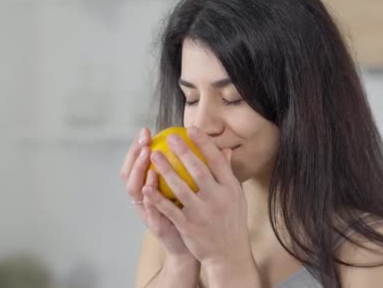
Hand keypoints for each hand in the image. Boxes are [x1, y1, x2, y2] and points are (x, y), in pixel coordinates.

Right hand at [120, 128, 194, 260]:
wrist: (195, 247)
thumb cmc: (195, 216)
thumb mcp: (196, 191)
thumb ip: (204, 171)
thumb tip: (222, 148)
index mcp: (152, 189)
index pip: (138, 164)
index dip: (137, 148)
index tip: (146, 131)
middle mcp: (145, 199)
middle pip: (130, 173)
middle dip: (134, 155)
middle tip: (144, 140)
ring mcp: (147, 212)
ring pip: (135, 190)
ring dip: (139, 172)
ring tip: (147, 156)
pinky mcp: (155, 225)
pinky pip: (150, 209)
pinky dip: (150, 197)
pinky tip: (152, 183)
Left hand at [143, 126, 254, 270]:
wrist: (229, 254)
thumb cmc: (231, 220)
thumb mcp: (235, 196)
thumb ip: (227, 173)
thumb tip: (224, 149)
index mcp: (231, 188)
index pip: (217, 161)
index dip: (204, 144)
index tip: (192, 129)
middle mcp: (218, 199)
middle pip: (199, 170)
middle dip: (183, 151)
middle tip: (170, 137)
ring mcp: (203, 213)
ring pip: (181, 188)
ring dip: (165, 170)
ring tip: (153, 155)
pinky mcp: (189, 226)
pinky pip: (170, 209)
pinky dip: (158, 198)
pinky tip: (147, 186)